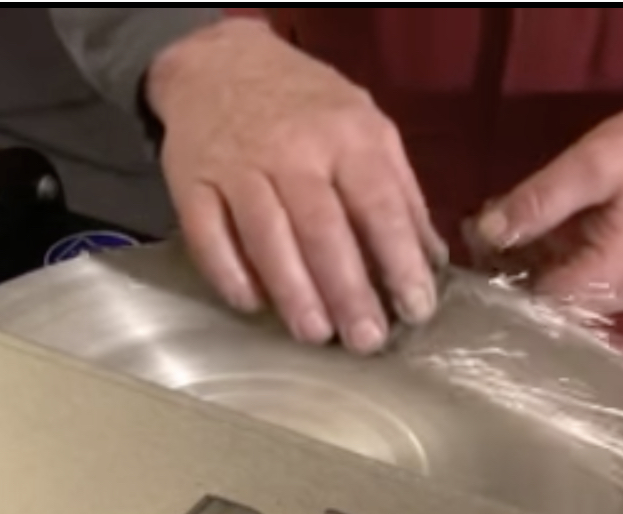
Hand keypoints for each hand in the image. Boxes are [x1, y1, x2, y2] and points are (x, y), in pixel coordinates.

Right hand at [146, 19, 444, 353]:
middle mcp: (292, 150)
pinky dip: (229, 274)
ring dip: (293, 292)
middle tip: (367, 341)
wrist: (219, 63)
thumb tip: (431, 259)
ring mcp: (237, 166)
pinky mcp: (191, 182)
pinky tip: (253, 305)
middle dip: (349, 292)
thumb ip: (400, 192)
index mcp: (347, 135)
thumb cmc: (306, 106)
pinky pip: (208, 236)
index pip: (380, 206)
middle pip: (322, 230)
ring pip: (266, 237)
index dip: (400, 262)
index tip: (416, 309)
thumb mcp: (366, 126)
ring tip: (316, 334)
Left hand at [470, 100, 622, 314]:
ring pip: (565, 295)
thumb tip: (484, 231)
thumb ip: (538, 200)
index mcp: (615, 276)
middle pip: (550, 303)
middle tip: (480, 231)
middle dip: (512, 270)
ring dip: (533, 265)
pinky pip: (585, 284)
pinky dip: (557, 262)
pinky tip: (538, 232)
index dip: (498, 277)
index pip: (538, 301)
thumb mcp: (594, 163)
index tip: (470, 248)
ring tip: (503, 226)